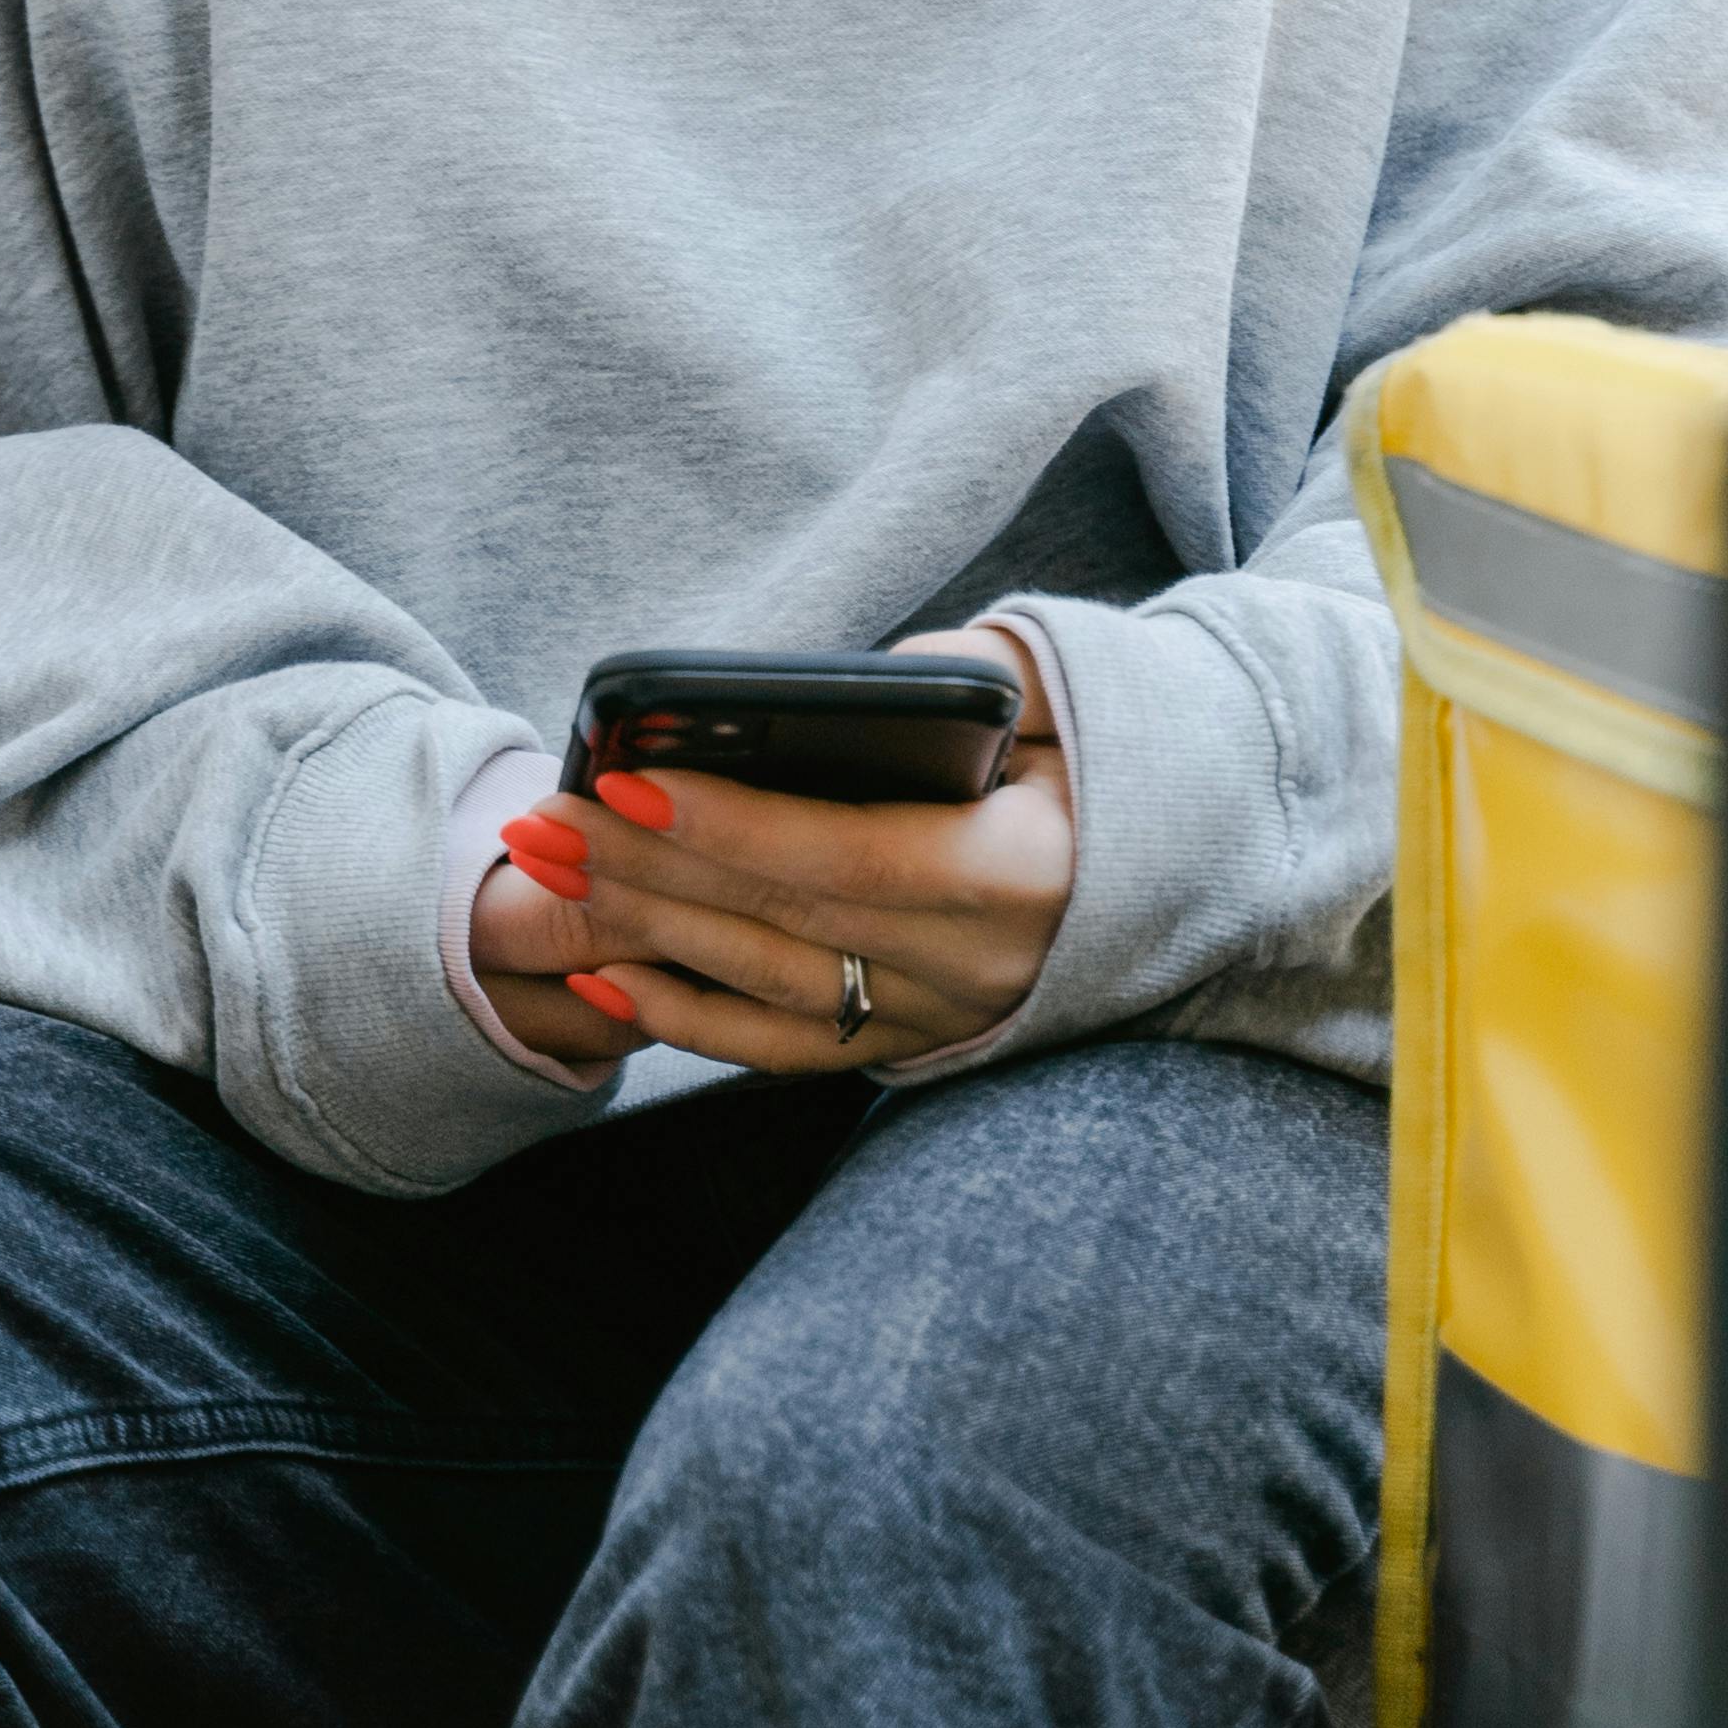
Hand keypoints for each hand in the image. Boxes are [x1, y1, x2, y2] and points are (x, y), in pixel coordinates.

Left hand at [466, 623, 1074, 1078]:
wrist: (1186, 859)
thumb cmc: (1099, 746)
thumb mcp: (1054, 693)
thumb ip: (958, 677)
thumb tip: (838, 689)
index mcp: (1019, 870)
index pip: (848, 856)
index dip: (733, 828)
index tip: (627, 784)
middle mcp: (976, 965)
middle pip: (782, 923)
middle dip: (648, 872)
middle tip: (540, 824)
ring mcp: (942, 1017)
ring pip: (767, 988)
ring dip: (644, 933)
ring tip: (549, 874)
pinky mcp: (915, 1044)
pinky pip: (784, 1050)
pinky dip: (688, 1020)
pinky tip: (605, 979)